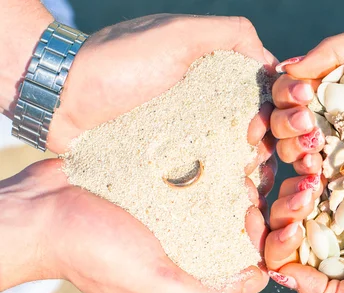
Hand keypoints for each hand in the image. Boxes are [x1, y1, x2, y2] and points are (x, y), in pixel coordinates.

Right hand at [0, 159, 268, 292]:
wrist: (39, 210)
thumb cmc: (92, 250)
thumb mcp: (151, 283)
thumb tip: (253, 282)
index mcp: (183, 279)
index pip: (241, 270)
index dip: (257, 248)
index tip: (252, 218)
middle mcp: (179, 250)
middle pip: (233, 235)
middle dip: (249, 210)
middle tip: (244, 186)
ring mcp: (167, 220)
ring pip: (217, 203)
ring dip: (232, 184)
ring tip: (236, 163)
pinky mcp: (155, 192)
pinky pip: (191, 181)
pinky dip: (207, 168)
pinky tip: (216, 152)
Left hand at [49, 15, 275, 170]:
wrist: (62, 97)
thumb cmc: (119, 61)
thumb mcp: (178, 35)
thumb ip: (230, 34)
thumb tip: (272, 63)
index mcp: (214, 75)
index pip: (261, 94)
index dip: (273, 112)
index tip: (261, 128)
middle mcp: (205, 105)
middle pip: (253, 128)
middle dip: (265, 146)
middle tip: (255, 161)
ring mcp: (187, 135)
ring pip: (233, 155)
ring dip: (249, 170)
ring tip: (247, 185)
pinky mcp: (169, 160)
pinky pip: (203, 174)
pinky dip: (222, 185)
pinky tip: (232, 198)